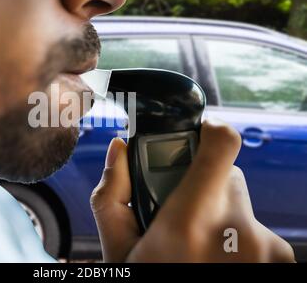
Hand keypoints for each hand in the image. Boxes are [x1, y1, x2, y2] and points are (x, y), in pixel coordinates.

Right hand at [90, 119, 294, 262]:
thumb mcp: (120, 252)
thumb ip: (113, 195)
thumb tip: (120, 150)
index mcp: (191, 222)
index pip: (223, 144)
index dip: (210, 132)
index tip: (198, 136)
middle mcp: (237, 232)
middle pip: (226, 175)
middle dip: (202, 186)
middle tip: (181, 215)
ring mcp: (267, 249)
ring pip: (239, 206)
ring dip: (219, 217)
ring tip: (198, 249)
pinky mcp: (281, 260)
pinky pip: (257, 231)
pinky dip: (238, 239)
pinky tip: (217, 262)